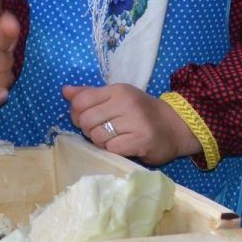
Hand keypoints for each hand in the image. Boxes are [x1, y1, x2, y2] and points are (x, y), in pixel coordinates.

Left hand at [62, 84, 199, 165]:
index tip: (86, 120)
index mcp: (118, 90)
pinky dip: (113, 150)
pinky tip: (123, 146)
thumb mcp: (117, 98)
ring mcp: (135, 121)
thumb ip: (90, 95)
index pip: (81, 101)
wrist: (175, 127)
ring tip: (114, 139)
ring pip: (97, 136)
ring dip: (101, 142)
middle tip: (101, 132)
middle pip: (86, 120)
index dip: (76, 114)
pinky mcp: (141, 140)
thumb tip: (65, 91)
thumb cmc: (142, 113)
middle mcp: (126, 103)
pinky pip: (111, 148)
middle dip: (88, 130)